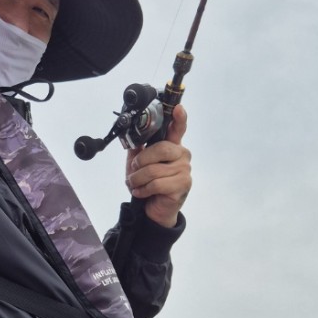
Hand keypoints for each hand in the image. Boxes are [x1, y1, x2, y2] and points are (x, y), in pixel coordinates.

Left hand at [125, 104, 191, 227]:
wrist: (153, 209)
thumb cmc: (148, 184)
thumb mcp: (138, 163)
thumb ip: (138, 147)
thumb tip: (133, 133)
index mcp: (172, 146)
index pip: (178, 129)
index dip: (179, 118)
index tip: (178, 107)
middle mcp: (182, 155)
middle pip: (160, 149)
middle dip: (141, 161)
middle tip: (134, 169)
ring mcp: (184, 170)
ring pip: (154, 170)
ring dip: (137, 179)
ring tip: (135, 184)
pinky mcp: (182, 185)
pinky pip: (156, 184)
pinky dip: (143, 189)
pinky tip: (141, 192)